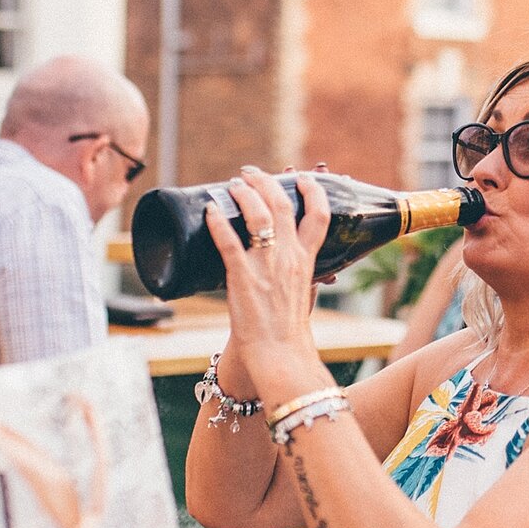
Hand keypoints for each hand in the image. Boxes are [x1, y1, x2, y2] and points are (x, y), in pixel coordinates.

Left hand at [208, 166, 332, 401]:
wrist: (280, 355)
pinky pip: (228, 241)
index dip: (312, 191)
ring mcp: (265, 266)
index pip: (319, 215)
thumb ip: (300, 278)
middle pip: (282, 205)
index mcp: (305, 261)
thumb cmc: (289, 332)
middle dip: (266, 182)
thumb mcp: (302, 296)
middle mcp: (288, 258)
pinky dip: (218, 222)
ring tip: (233, 184)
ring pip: (258, 215)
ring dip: (244, 194)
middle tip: (251, 173)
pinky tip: (209, 210)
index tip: (302, 177)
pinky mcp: (242, 277)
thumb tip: (298, 268)